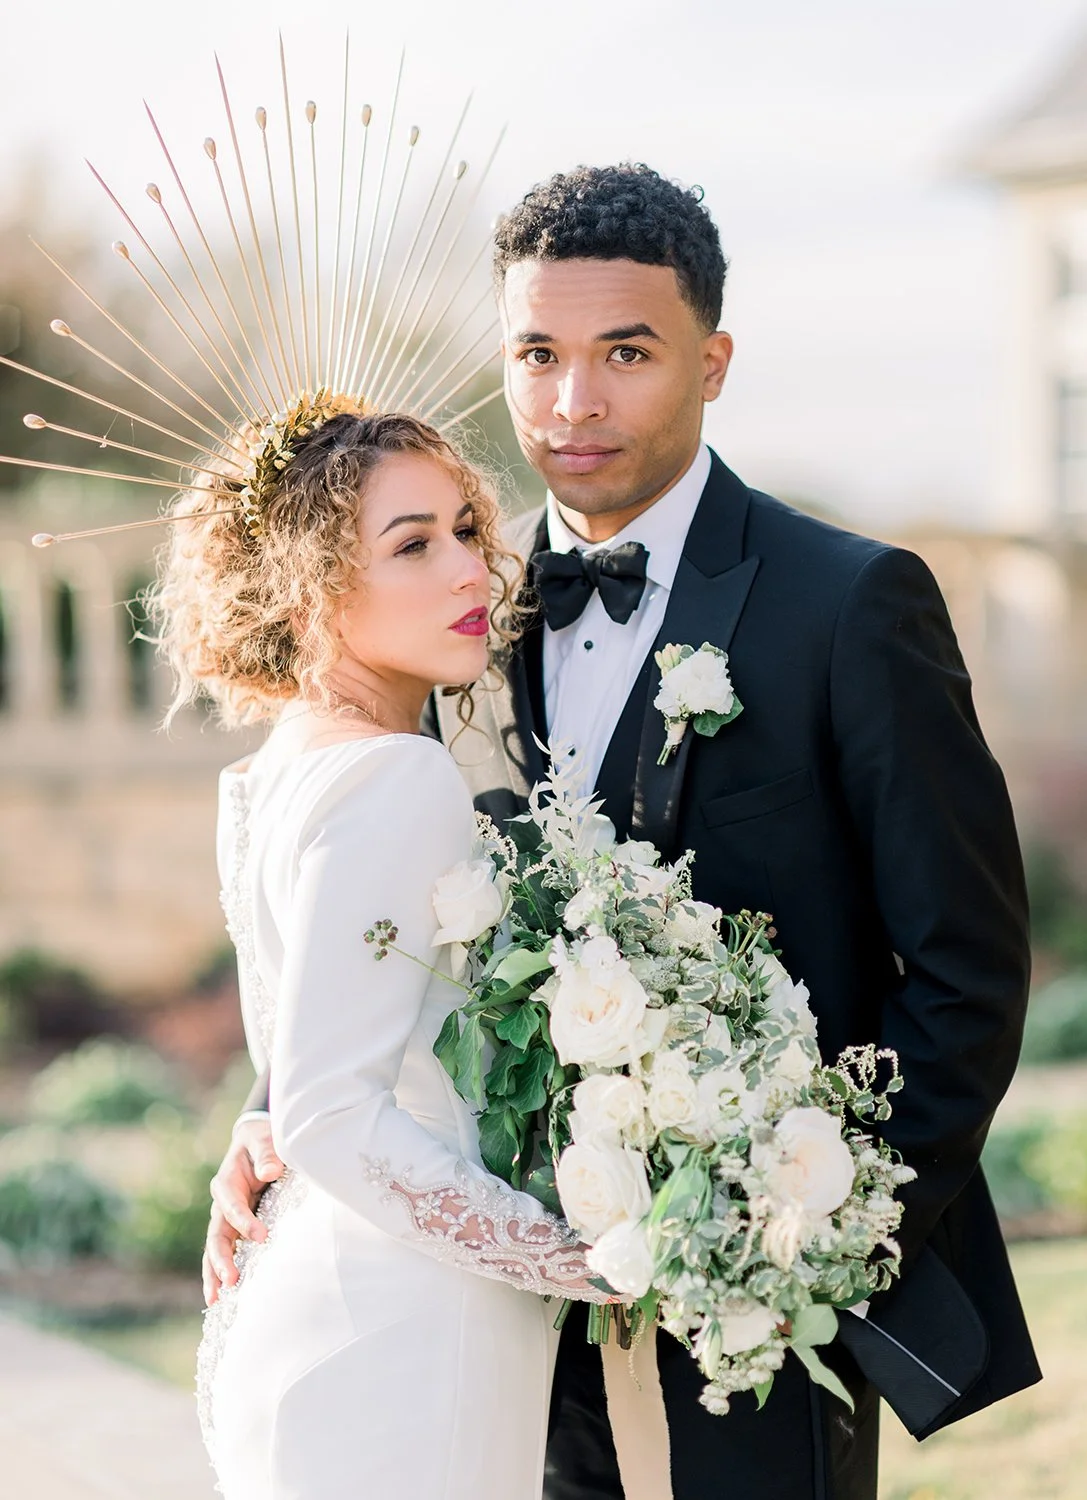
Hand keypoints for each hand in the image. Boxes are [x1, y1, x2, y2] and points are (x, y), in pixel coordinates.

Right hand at [202, 1117, 284, 1306]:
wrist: (257, 1142)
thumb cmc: (263, 1140)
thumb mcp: (264, 1139)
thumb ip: (267, 1153)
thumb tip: (269, 1172)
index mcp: (227, 1181)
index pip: (233, 1205)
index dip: (245, 1222)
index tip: (262, 1237)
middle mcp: (222, 1203)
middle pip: (216, 1234)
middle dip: (222, 1258)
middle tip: (231, 1279)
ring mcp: (225, 1218)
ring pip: (214, 1249)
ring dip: (215, 1273)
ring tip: (216, 1299)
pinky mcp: (233, 1228)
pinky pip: (224, 1252)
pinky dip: (219, 1273)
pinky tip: (220, 1298)